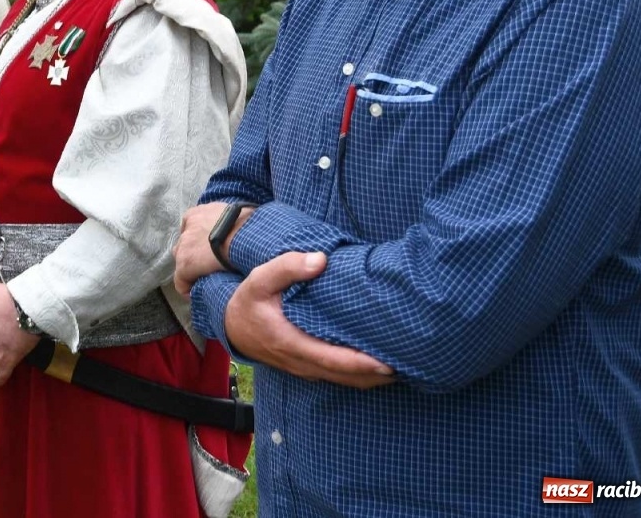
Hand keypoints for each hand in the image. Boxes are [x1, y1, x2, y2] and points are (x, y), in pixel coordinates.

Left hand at [173, 202, 252, 296]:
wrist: (245, 236)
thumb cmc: (248, 225)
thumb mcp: (238, 215)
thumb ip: (230, 221)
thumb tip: (240, 228)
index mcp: (197, 214)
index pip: (191, 228)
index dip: (201, 241)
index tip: (211, 251)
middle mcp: (186, 228)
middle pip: (185, 244)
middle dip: (195, 254)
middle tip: (211, 264)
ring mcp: (183, 247)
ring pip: (182, 262)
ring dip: (192, 270)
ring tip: (207, 278)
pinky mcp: (184, 265)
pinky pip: (181, 282)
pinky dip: (188, 289)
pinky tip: (197, 295)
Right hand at [224, 251, 394, 388]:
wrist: (231, 326)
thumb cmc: (248, 302)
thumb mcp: (259, 279)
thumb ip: (288, 267)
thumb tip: (321, 260)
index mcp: (291, 343)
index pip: (333, 360)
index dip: (362, 365)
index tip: (389, 364)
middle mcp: (300, 362)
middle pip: (346, 377)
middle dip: (377, 375)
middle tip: (410, 365)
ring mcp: (304, 369)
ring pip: (343, 380)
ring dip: (371, 378)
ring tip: (401, 367)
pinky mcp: (306, 368)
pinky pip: (337, 376)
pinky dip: (358, 375)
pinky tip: (376, 366)